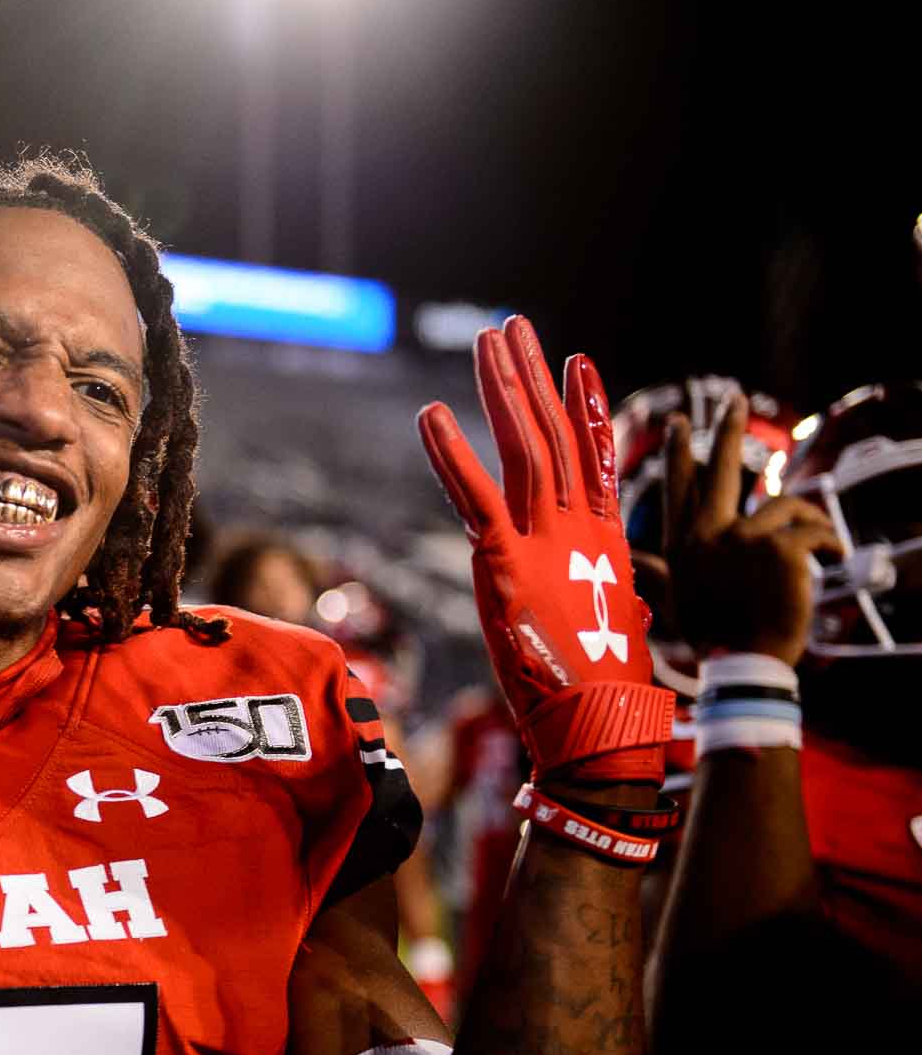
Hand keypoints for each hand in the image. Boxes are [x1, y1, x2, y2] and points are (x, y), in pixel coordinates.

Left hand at [418, 317, 671, 783]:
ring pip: (521, 447)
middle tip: (514, 327)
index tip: (577, 361)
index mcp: (603, 539)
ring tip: (489, 340)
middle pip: (552, 435)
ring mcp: (543, 540)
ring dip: (501, 390)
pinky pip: (473, 496)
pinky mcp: (504, 562)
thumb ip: (607, 594)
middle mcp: (577, 528)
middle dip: (530, 378)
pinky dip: (450, 454)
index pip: (594, 456)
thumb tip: (625, 599)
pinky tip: (430, 413)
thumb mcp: (611, 624)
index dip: (585, 406)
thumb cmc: (605, 688)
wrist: (599, 726)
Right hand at [662, 391, 839, 664]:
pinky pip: (813, 529)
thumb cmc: (716, 637)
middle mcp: (707, 535)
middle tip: (735, 401)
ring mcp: (741, 538)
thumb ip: (660, 572)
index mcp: (683, 546)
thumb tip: (637, 560)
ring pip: (785, 506)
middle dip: (727, 430)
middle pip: (720, 469)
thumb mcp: (680, 599)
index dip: (680, 452)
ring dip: (810, 524)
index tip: (680, 423)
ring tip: (822, 545)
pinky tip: (834, 557)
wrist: (744, 663)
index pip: (680, 488)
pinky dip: (830, 542)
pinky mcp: (778, 546)